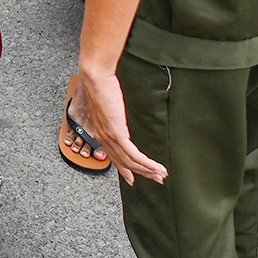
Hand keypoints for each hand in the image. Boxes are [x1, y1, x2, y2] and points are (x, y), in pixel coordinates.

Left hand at [71, 64, 168, 185]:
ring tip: (161, 175)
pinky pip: (134, 155)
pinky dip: (147, 163)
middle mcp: (103, 138)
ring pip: (130, 162)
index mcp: (100, 132)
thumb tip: (120, 117)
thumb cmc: (102, 85)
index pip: (113, 157)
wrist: (96, 78)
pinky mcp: (117, 133)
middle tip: (156, 179)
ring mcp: (110, 137)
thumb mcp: (108, 104)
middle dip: (142, 173)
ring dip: (148, 170)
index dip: (124, 169)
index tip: (132, 179)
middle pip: (124, 163)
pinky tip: (157, 167)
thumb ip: (113, 115)